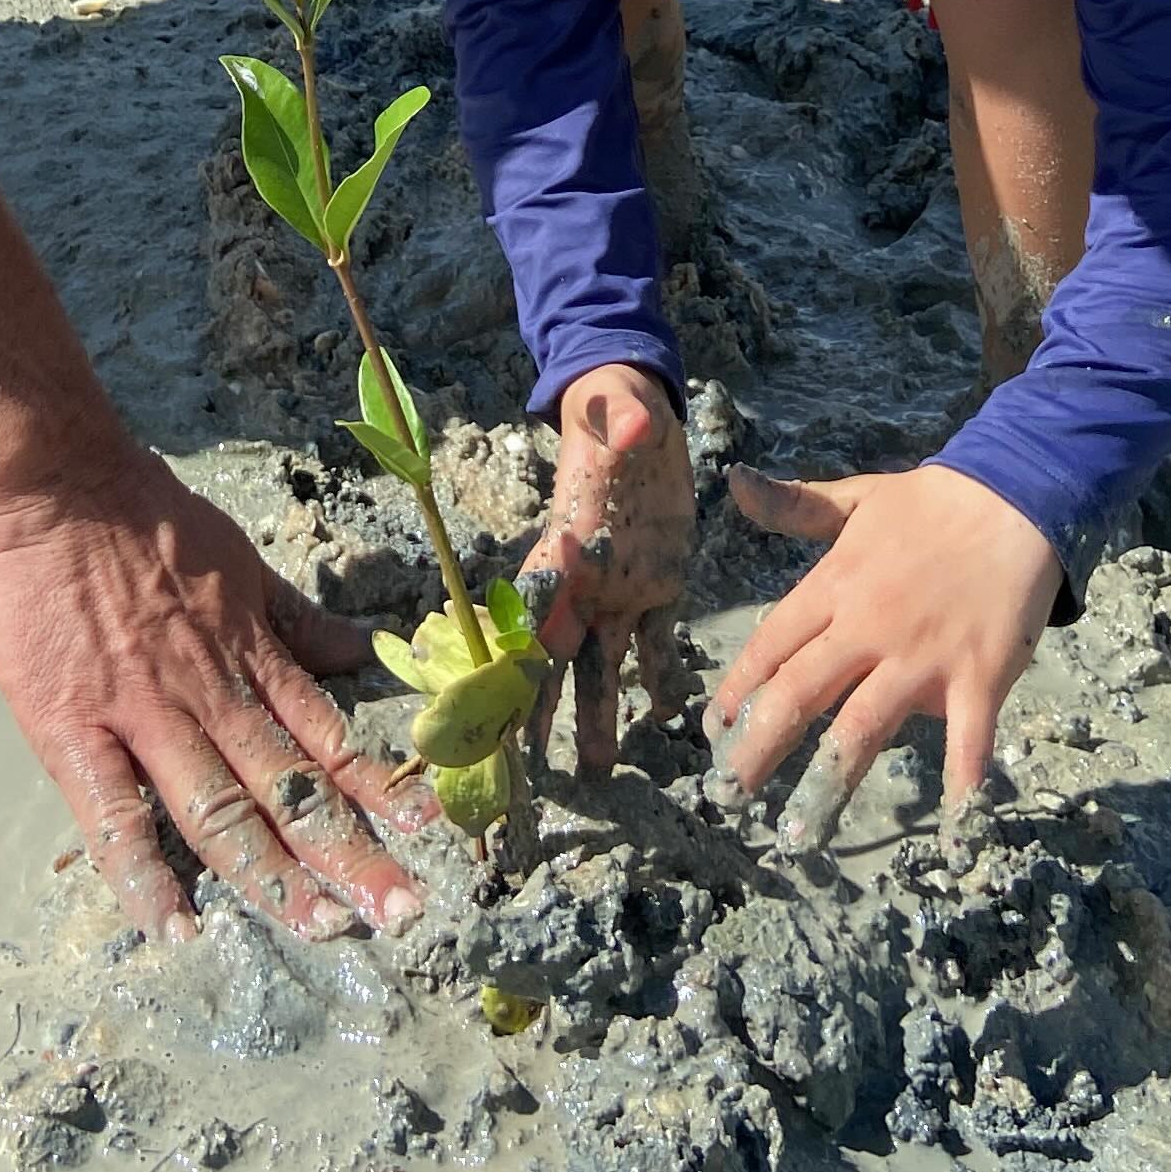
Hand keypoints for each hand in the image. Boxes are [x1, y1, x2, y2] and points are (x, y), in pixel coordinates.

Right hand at [0, 449, 432, 945]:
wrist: (57, 481)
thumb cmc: (148, 515)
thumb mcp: (242, 560)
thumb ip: (297, 620)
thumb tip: (364, 655)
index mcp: (250, 654)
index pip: (328, 737)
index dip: (379, 790)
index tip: (426, 835)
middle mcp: (210, 694)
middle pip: (289, 787)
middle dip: (348, 854)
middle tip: (398, 915)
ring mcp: (144, 715)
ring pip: (220, 809)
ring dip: (273, 875)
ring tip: (319, 930)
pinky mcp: (74, 730)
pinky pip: (113, 816)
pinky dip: (145, 875)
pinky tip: (176, 929)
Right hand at [520, 362, 696, 772]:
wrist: (641, 414)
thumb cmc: (615, 406)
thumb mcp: (617, 406)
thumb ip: (620, 419)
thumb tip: (629, 430)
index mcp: (568, 540)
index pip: (535, 603)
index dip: (517, 651)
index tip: (501, 699)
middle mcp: (587, 577)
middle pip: (559, 651)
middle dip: (543, 706)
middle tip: (531, 763)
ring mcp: (621, 587)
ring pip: (606, 661)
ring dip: (601, 711)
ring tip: (600, 765)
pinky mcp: (661, 584)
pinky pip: (658, 641)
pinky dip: (662, 678)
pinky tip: (669, 717)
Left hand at [713, 463, 1060, 848]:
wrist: (1015, 497)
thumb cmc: (932, 505)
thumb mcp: (855, 499)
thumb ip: (794, 504)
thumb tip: (734, 484)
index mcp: (835, 587)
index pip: (771, 646)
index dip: (736, 691)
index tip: (711, 733)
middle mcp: (868, 627)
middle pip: (798, 695)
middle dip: (756, 749)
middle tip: (725, 796)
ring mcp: (922, 657)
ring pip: (862, 730)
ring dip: (826, 786)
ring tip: (797, 836)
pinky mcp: (978, 677)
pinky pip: (967, 743)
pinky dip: (961, 789)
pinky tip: (952, 836)